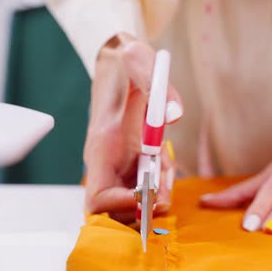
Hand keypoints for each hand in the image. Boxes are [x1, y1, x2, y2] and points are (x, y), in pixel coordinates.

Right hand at [84, 33, 182, 222]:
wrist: (120, 62)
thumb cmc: (126, 62)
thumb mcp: (139, 59)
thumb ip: (154, 81)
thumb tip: (173, 115)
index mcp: (103, 145)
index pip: (98, 198)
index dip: (121, 207)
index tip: (148, 194)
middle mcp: (106, 162)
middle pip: (116, 211)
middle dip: (145, 208)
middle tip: (165, 188)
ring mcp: (118, 165)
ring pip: (134, 204)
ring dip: (157, 196)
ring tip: (166, 168)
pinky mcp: (130, 163)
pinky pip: (144, 189)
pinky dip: (161, 186)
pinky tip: (165, 163)